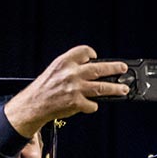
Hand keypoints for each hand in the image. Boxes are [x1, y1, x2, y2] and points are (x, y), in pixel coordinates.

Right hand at [3, 46, 129, 137]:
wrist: (33, 105)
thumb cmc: (42, 89)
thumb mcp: (54, 70)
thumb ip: (71, 67)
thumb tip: (92, 68)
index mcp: (64, 62)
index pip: (85, 51)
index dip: (92, 54)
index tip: (97, 57)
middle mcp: (71, 74)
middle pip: (99, 68)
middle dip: (114, 68)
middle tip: (122, 69)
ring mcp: (75, 89)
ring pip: (102, 87)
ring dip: (115, 89)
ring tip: (123, 89)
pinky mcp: (76, 103)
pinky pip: (92, 104)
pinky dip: (93, 106)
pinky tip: (90, 105)